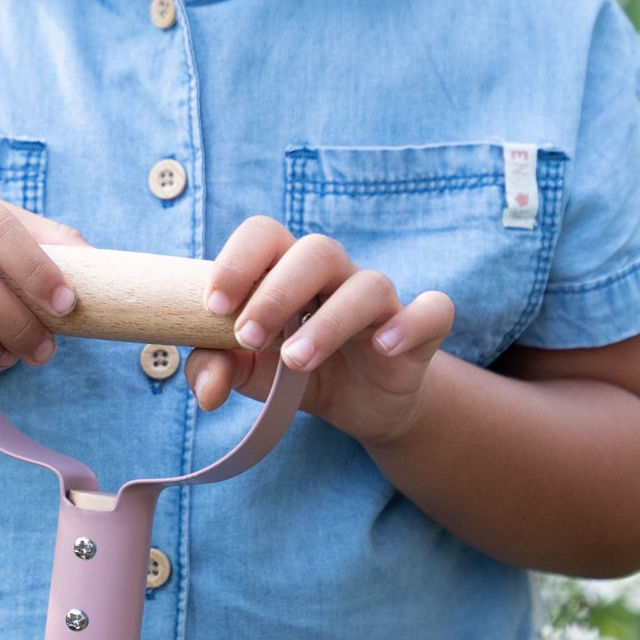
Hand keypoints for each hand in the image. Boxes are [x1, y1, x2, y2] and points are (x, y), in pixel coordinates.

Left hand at [185, 216, 455, 447]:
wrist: (358, 405)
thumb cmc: (294, 371)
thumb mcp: (248, 372)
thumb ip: (215, 368)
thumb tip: (207, 390)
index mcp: (287, 269)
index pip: (265, 234)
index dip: (238, 261)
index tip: (213, 306)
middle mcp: (335, 275)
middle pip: (315, 251)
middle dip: (276, 292)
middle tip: (248, 337)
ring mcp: (380, 301)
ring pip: (368, 285)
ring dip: (329, 322)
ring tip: (296, 361)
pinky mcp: (420, 331)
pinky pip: (433, 311)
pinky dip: (411, 323)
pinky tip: (383, 346)